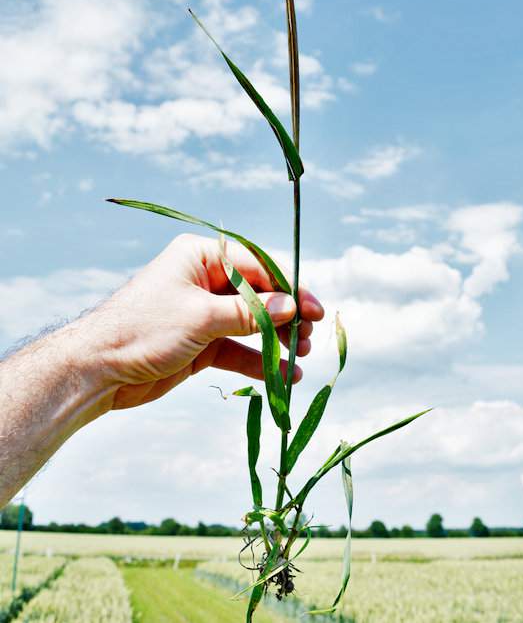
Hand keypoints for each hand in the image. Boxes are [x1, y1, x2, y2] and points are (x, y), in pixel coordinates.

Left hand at [88, 233, 323, 409]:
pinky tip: (284, 376)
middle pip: (257, 295)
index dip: (288, 287)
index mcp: (202, 257)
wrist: (98, 370)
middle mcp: (204, 280)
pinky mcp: (200, 344)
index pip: (256, 266)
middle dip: (285, 316)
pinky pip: (238, 349)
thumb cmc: (144, 328)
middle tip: (310, 336)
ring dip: (276, 340)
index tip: (314, 308)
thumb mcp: (202, 317)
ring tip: (302, 354)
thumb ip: (249, 314)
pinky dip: (259, 361)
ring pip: (251, 324)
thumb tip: (291, 307)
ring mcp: (203, 314)